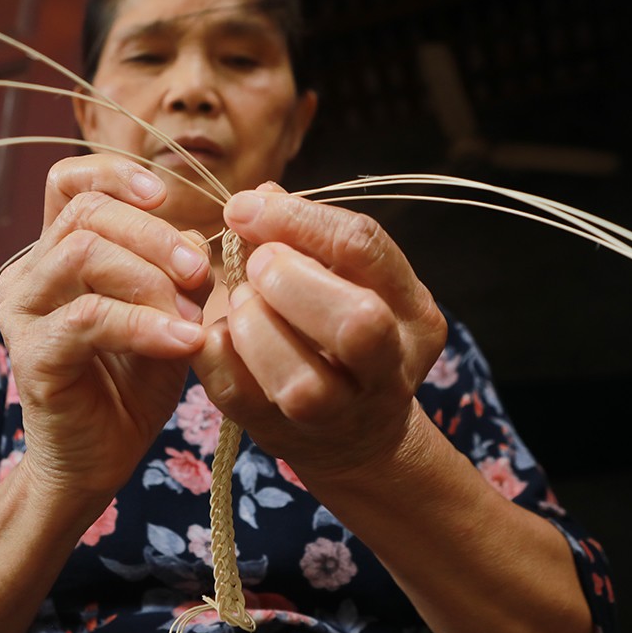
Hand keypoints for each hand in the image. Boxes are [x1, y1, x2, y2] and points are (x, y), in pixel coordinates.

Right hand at [0, 154, 212, 499]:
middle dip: (154, 234)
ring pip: (82, 252)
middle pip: (87, 212)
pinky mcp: (32, 355)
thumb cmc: (135, 383)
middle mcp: (30, 273)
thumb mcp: (169, 313)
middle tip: (199, 273)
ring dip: (150, 276)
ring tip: (192, 314)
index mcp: (58, 253)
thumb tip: (202, 232)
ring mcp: (23, 312)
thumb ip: (180, 269)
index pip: (69, 181)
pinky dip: (144, 324)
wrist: (101, 461)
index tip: (166, 195)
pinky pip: (88, 317)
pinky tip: (183, 341)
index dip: (115, 174)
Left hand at [193, 184, 446, 482]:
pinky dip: (217, 354)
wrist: (356, 439)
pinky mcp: (285, 436)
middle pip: (356, 322)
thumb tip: (260, 194)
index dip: (297, 218)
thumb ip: (310, 238)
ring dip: (252, 325)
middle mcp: (390, 367)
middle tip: (256, 265)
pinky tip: (219, 334)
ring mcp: (341, 413)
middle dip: (289, 280)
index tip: (245, 208)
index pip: (364, 248)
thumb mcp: (350, 283)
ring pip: (300, 380)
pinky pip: (240, 395)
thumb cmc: (344, 338)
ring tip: (239, 303)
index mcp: (414, 313)